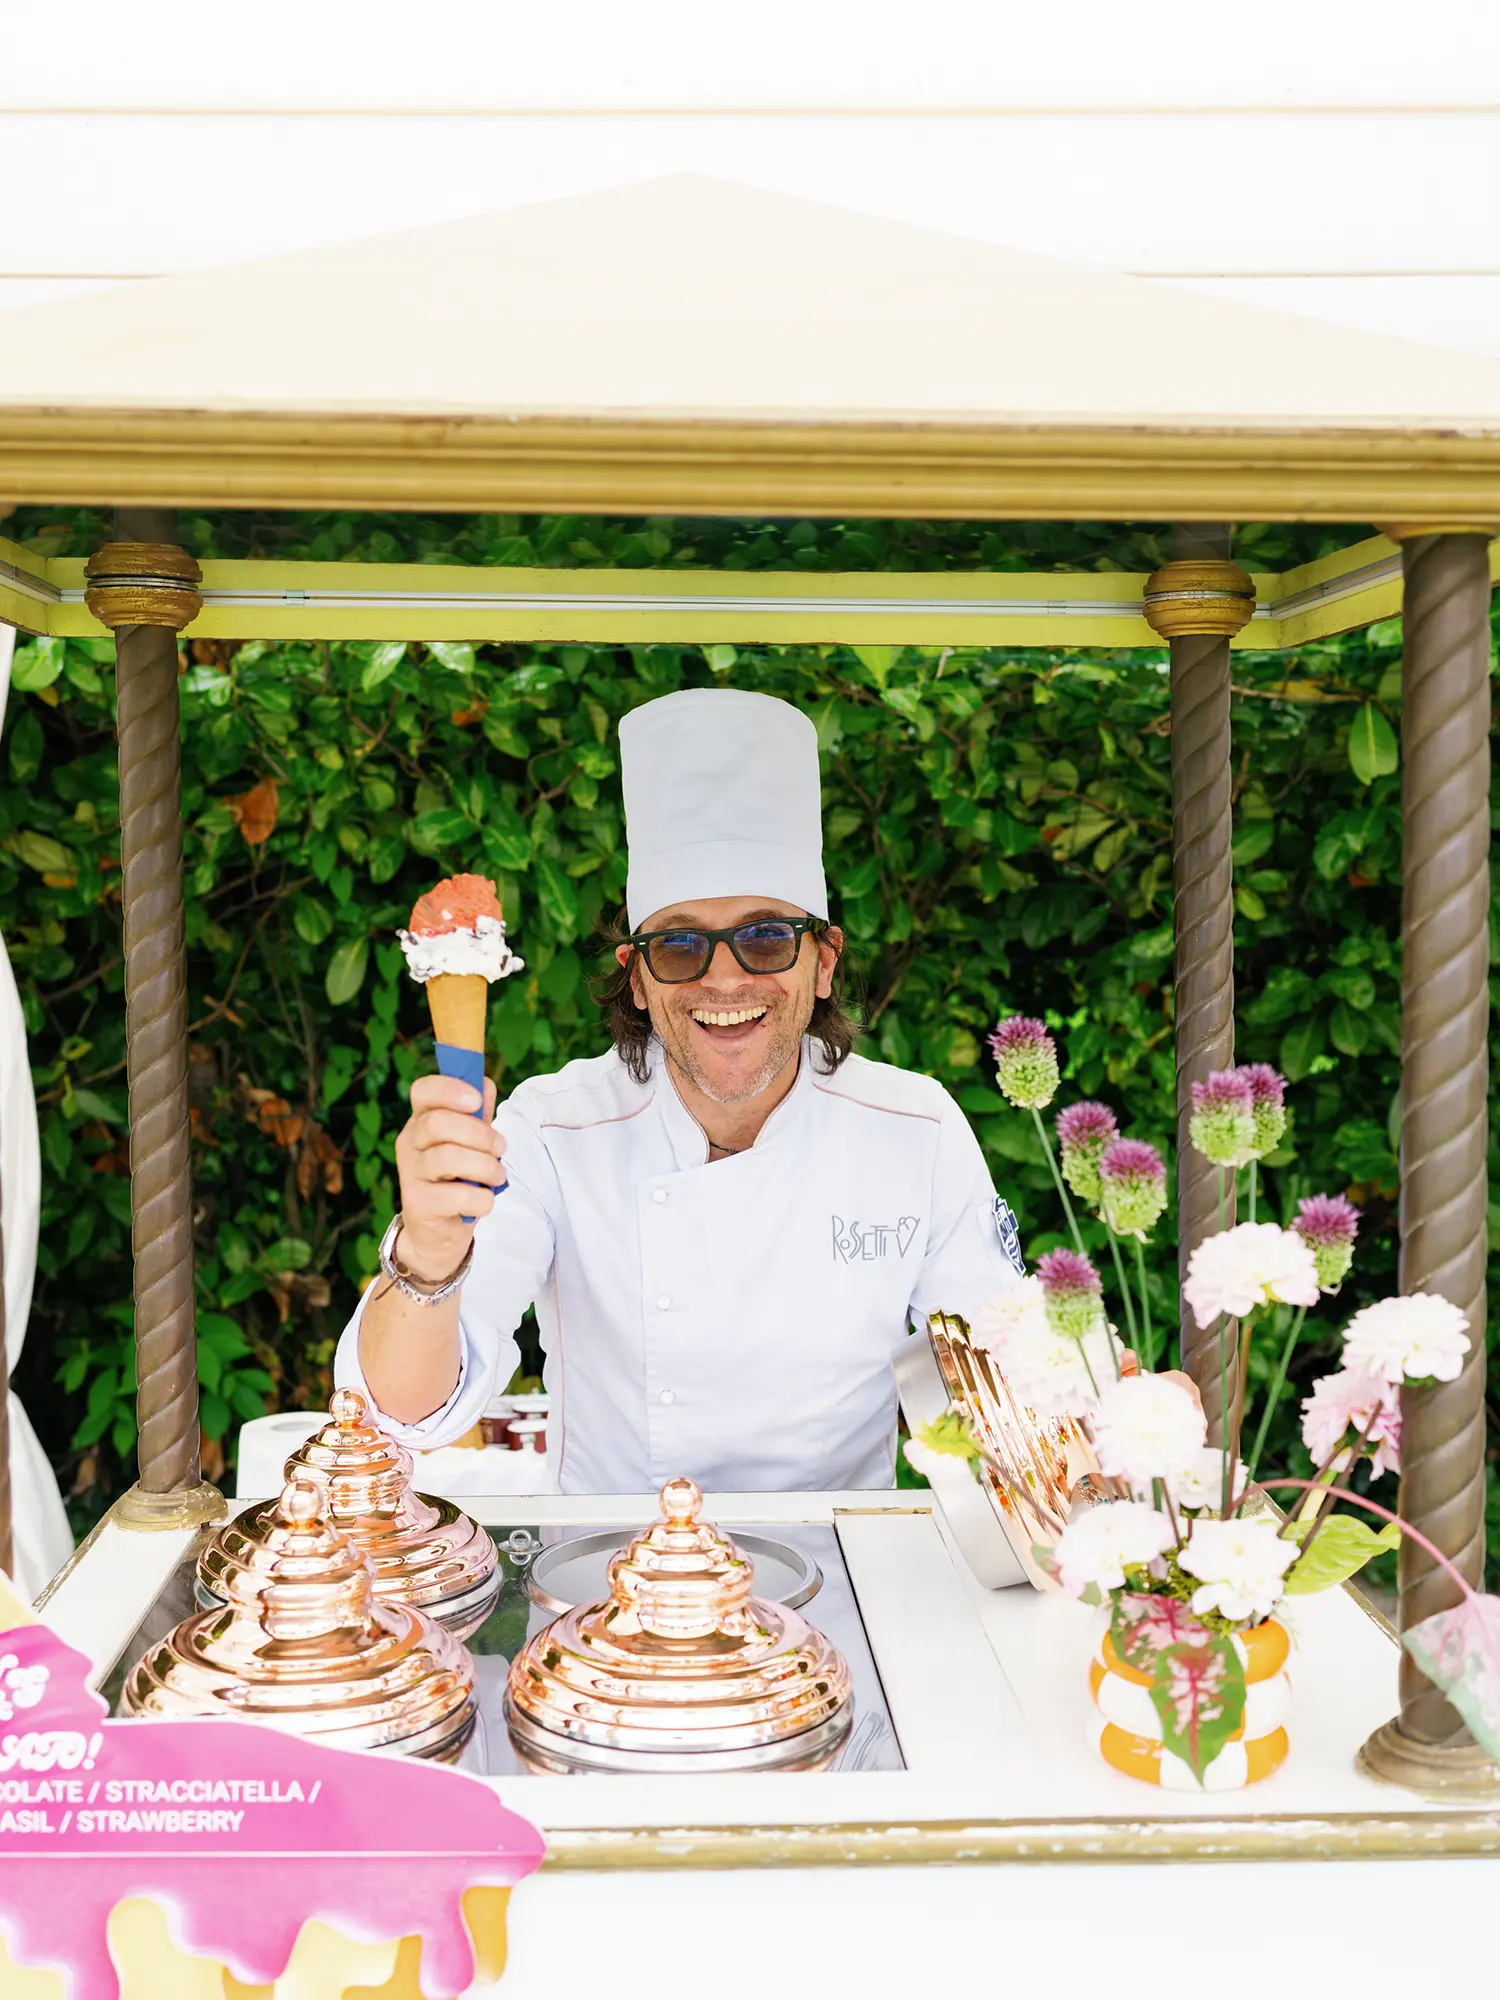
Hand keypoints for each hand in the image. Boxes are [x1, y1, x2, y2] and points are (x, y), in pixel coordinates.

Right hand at [393, 1074, 504, 1280]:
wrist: (437, 1232)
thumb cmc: (458, 1178)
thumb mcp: (470, 1142)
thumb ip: (477, 1114)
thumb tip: (484, 1084)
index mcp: (422, 1120)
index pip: (423, 1091)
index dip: (450, 1090)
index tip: (476, 1101)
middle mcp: (409, 1142)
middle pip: (438, 1122)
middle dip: (481, 1134)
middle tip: (500, 1149)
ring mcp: (410, 1174)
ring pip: (448, 1158)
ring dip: (486, 1167)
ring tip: (497, 1177)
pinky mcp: (418, 1204)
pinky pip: (458, 1195)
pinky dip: (482, 1199)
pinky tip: (483, 1201)